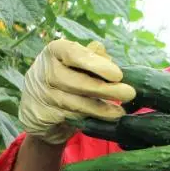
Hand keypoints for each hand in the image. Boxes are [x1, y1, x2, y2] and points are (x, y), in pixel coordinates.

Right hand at [20, 39, 135, 144]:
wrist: (40, 106)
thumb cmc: (67, 76)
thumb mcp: (77, 62)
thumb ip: (92, 57)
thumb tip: (106, 56)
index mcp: (55, 51)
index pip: (73, 53)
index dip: (96, 64)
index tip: (117, 75)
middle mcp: (45, 71)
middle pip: (76, 81)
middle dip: (105, 89)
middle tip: (129, 93)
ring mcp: (42, 94)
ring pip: (75, 103)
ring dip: (101, 108)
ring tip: (120, 112)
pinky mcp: (44, 115)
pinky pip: (72, 117)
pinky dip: (91, 118)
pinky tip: (107, 119)